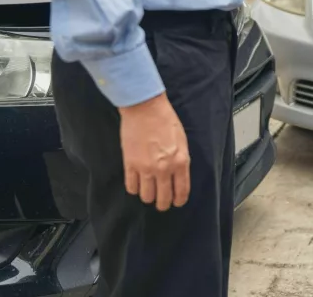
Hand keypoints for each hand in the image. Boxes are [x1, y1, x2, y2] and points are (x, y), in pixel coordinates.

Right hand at [118, 93, 189, 211]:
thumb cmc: (166, 120)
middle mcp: (164, 169)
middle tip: (161, 203)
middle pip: (163, 199)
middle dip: (163, 204)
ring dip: (148, 197)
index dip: (179, 201)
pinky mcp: (130, 164)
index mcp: (180, 162)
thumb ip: (181, 161)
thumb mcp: (182, 141)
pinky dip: (134, 189)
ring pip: (146, 196)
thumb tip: (178, 176)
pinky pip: (131, 186)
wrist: (145, 108)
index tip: (176, 202)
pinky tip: (136, 184)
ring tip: (148, 192)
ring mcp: (146, 168)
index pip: (181, 191)